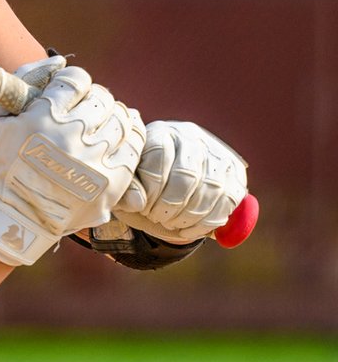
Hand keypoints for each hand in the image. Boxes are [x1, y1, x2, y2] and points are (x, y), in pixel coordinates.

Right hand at [0, 65, 144, 265]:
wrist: (18, 218)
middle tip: (83, 110)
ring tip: (99, 125)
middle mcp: (73, 134)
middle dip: (92, 99)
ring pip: (120, 117)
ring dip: (110, 116)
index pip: (75, 79)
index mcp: (44, 117)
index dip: (72, 82)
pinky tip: (118, 136)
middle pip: (100, 97)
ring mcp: (96, 158)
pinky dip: (129, 134)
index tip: (68, 91)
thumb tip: (56, 61)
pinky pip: (135, 144)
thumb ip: (19, 82)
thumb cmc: (5, 167)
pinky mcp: (114, 180)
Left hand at [112, 119, 247, 242]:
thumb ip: (127, 190)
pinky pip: (229, 200)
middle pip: (187, 174)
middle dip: (169, 205)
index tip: (141, 206)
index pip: (158, 155)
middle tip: (156, 217)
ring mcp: (217, 153)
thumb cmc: (142, 182)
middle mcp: (191, 137)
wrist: (168, 183)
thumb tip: (137, 202)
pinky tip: (188, 229)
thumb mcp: (127, 184)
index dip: (150, 188)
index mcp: (160, 133)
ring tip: (170, 223)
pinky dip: (208, 221)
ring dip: (188, 215)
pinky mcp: (235, 173)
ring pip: (211, 188)